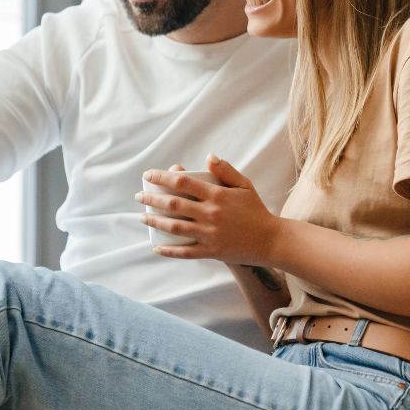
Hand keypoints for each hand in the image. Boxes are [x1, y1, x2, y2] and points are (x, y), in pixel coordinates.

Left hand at [136, 155, 281, 263]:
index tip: (148, 175)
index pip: (183, 183)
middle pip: (173, 205)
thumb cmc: (256, 210)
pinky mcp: (212, 252)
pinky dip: (169, 251)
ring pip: (175, 227)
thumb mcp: (244, 185)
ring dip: (155, 222)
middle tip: (139, 196)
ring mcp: (210, 234)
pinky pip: (185, 252)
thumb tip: (208, 156)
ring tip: (142, 217)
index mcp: (217, 195)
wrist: (270, 240)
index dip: (162, 178)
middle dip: (152, 199)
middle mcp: (211, 214)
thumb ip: (225, 170)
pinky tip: (157, 247)